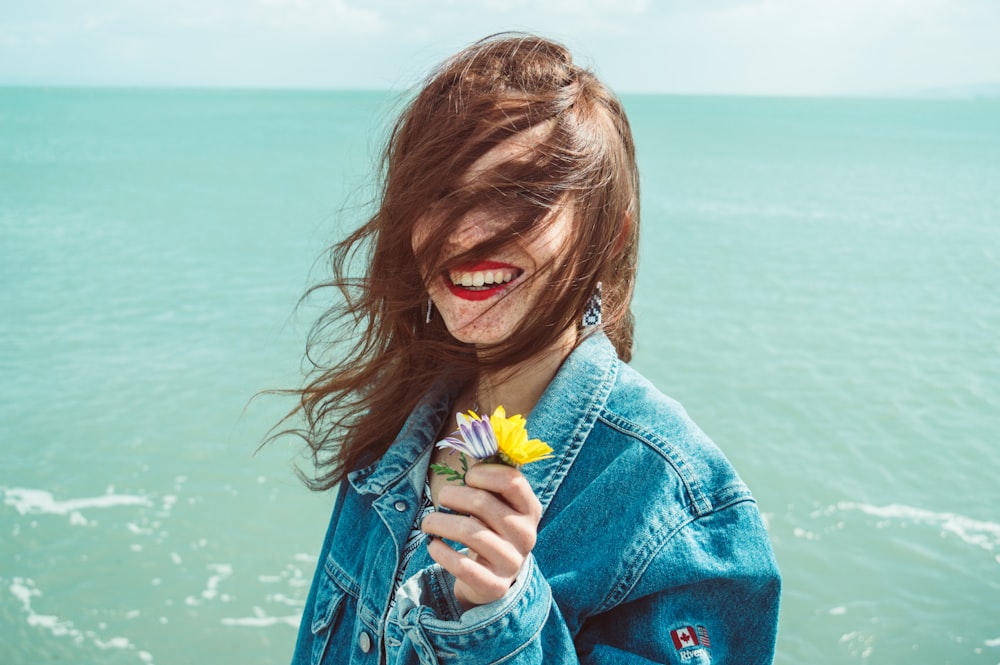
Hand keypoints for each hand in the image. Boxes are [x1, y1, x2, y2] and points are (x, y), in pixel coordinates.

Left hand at [422, 463, 541, 609]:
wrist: (495, 575)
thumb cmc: (491, 527)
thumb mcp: (498, 504)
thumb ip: (490, 477)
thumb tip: (473, 438)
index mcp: (530, 509)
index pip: (512, 480)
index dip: (484, 473)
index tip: (467, 478)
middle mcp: (526, 535)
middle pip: (483, 504)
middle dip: (452, 496)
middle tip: (440, 497)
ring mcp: (512, 562)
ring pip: (469, 533)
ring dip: (439, 522)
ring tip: (428, 522)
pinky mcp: (494, 585)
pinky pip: (462, 566)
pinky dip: (440, 552)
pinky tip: (433, 545)